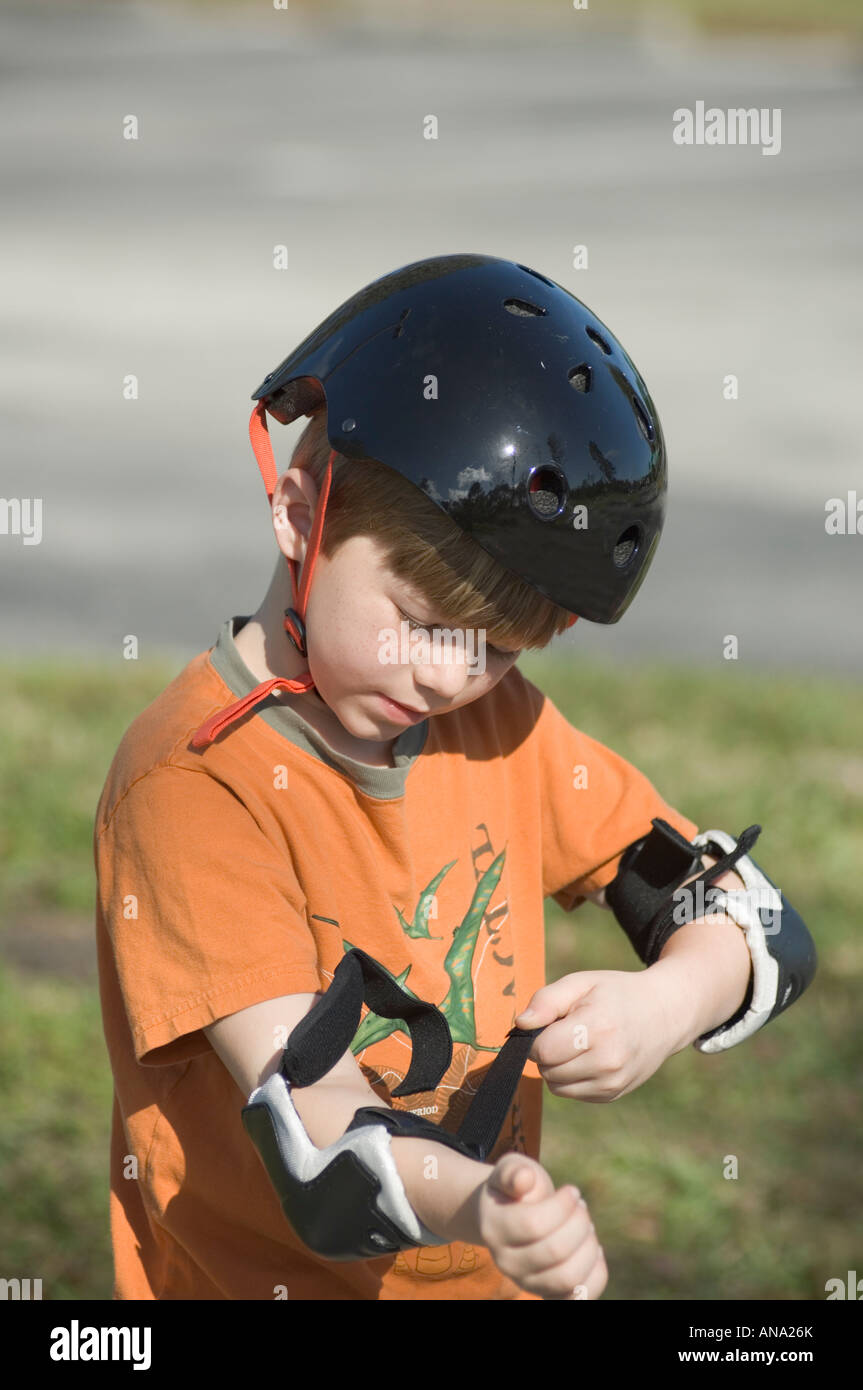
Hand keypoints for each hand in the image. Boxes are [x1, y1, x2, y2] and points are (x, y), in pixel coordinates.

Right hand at [476, 1153, 606, 1299]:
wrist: (509, 1216)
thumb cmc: (514, 1188)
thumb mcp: (511, 1169)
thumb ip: (514, 1171)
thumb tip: (524, 1180)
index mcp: (494, 1228)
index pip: (534, 1225)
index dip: (562, 1206)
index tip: (572, 1190)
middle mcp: (506, 1262)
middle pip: (555, 1252)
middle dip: (579, 1223)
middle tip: (581, 1206)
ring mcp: (527, 1283)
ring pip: (568, 1278)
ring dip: (588, 1247)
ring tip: (588, 1226)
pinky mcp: (546, 1294)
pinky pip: (578, 1297)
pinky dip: (595, 1274)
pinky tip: (593, 1248)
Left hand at [514, 968, 682, 1101]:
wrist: (664, 1013)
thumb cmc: (616, 993)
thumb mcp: (581, 983)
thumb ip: (547, 1001)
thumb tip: (520, 1025)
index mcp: (598, 1028)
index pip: (542, 1050)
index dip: (536, 1036)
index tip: (551, 1022)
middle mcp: (607, 1061)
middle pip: (547, 1070)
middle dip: (547, 1050)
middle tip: (568, 1029)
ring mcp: (612, 1082)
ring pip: (556, 1086)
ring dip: (557, 1066)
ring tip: (578, 1042)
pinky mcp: (613, 1094)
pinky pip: (572, 1092)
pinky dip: (571, 1077)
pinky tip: (589, 1055)